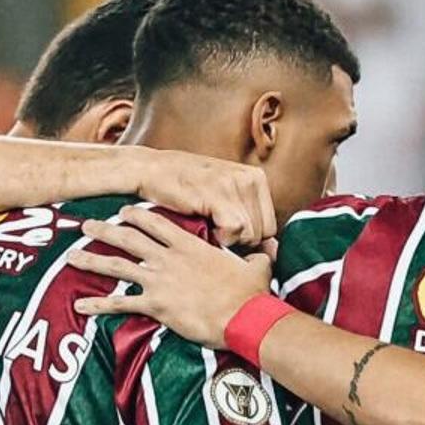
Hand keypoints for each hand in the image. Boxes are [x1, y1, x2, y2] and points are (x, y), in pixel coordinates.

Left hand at [69, 205, 271, 344]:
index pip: (157, 223)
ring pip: (116, 266)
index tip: (123, 210)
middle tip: (85, 225)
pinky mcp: (156, 306)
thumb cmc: (251, 294)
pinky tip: (79, 306)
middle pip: (128, 238)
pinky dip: (97, 306)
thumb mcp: (256, 269)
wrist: (245, 316)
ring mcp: (159, 281)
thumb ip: (256, 258)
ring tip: (70, 257)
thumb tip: (270, 252)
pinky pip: (120, 305)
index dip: (137, 215)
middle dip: (104, 230)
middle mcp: (169, 259)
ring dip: (91, 261)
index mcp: (189, 246)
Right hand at [125, 149, 276, 253]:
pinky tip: (204, 225)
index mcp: (256, 176)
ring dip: (228, 239)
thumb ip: (249, 219)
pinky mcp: (219, 192)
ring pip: (250, 234)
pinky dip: (220, 237)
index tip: (228, 233)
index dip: (250, 238)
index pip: (270, 226)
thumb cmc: (185, 188)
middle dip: (241, 241)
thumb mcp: (224, 197)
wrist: (149, 170)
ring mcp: (235, 183)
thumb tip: (274, 253)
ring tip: (209, 224)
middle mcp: (250, 177)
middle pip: (263, 232)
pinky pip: (235, 230)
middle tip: (216, 230)